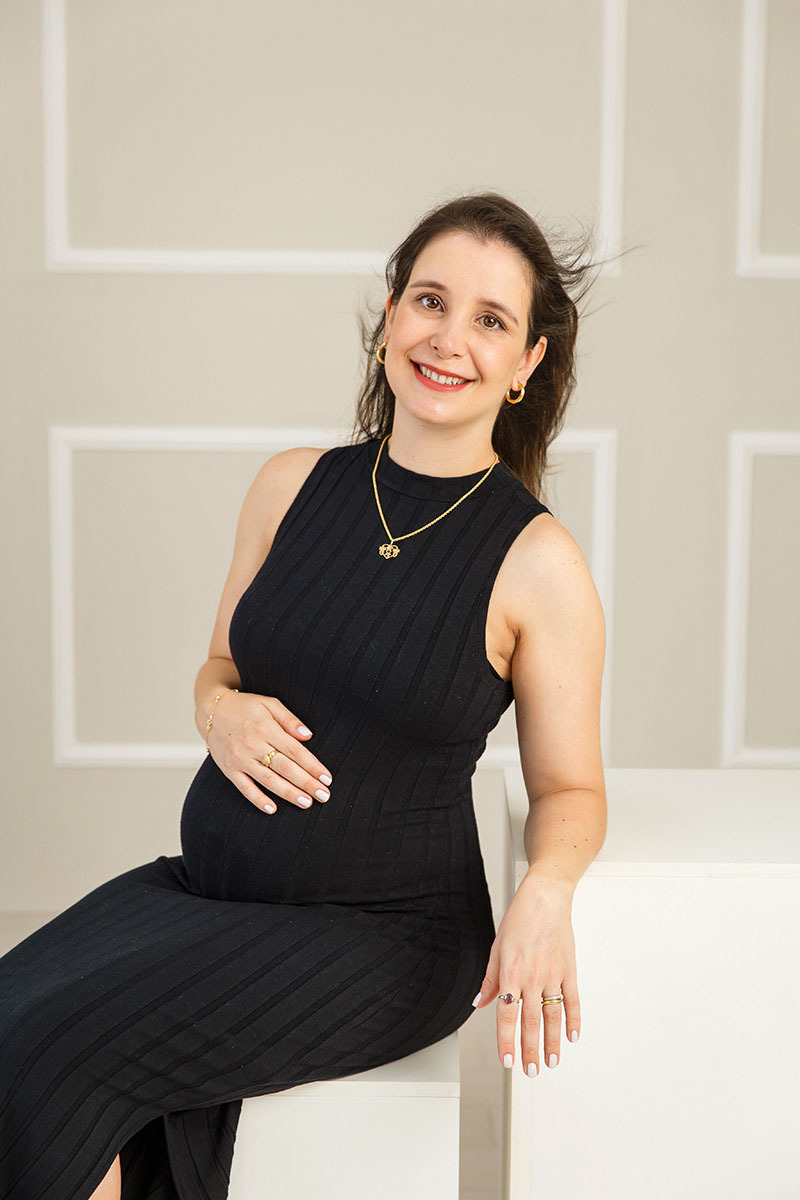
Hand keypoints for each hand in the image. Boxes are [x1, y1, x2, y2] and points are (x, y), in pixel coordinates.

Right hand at [206, 691, 333, 814]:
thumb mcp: (269, 703)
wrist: (211, 710)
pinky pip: (244, 788)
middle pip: (285, 768)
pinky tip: (272, 809)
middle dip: (306, 783)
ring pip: (268, 780)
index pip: (295, 751)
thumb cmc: (245, 706)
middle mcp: (254, 745)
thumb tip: (308, 736)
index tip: (327, 778)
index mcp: (266, 728)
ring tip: (306, 803)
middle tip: (324, 796)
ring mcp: (240, 759)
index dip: (313, 766)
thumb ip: (289, 719)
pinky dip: (258, 799)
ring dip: (288, 793)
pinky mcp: (229, 770)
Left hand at [471, 870, 579, 1076]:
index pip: (507, 1015)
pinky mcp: (569, 970)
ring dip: (552, 1042)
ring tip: (550, 1062)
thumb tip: (479, 1002)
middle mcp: (532, 977)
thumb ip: (490, 978)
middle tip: (531, 1072)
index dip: (506, 1040)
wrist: (546, 898)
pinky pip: (573, 1000)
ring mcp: (553, 975)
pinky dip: (574, 1020)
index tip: (508, 1060)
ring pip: (553, 1016)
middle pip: (531, 1022)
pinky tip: (572, 1037)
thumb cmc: (520, 918)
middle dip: (530, 1050)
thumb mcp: (497, 946)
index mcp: (511, 972)